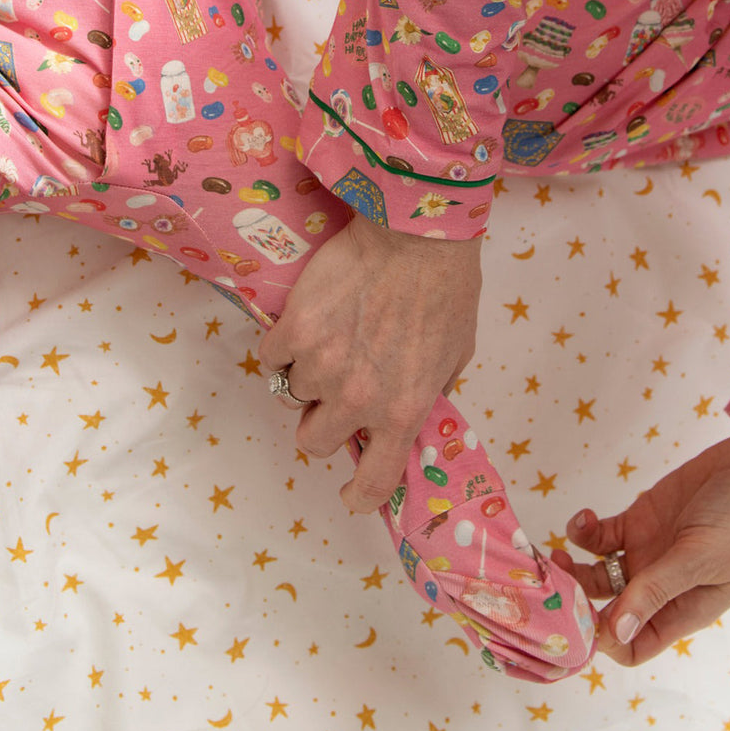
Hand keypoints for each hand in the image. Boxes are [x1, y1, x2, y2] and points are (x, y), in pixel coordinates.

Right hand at [258, 212, 481, 512]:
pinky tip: (303, 325)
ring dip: (306, 375)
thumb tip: (410, 413)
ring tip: (327, 341)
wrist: (414, 235)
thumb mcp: (457, 355)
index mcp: (402, 411)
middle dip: (320, 422)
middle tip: (331, 396)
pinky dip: (284, 345)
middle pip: (312, 441)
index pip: (374, 480)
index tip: (350, 494)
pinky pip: (272, 356)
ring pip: (292, 393)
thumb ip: (430, 392)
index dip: (358, 495)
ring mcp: (321, 366)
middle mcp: (357, 399)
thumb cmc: (446, 291)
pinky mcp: (294, 331)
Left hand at [551, 434, 729, 664]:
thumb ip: (657, 591)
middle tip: (556, 582)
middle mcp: (658, 587)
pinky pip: (598, 536)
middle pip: (605, 610)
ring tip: (559, 553)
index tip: (579, 618)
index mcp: (680, 609)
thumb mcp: (700, 558)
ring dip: (572, 567)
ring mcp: (645, 554)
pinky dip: (583, 530)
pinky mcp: (636, 522)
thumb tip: (617, 632)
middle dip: (576, 602)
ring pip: (593, 574)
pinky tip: (586, 517)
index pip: (634, 644)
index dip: (604, 640)